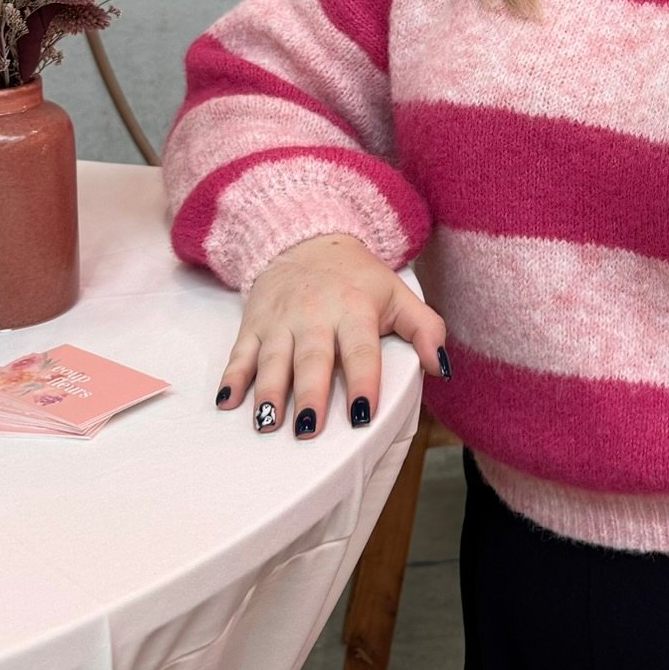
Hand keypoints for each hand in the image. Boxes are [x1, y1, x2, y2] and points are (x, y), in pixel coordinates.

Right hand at [213, 232, 448, 437]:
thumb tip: (442, 368)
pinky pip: (240, 353)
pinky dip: (232, 377)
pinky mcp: (253, 324)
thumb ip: (426, 329)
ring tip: (267, 425)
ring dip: (268, 392)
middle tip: (308, 430)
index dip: (363, 382)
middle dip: (309, 394)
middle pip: (312, 359)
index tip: (363, 416)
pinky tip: (226, 403)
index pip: (361, 350)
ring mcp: (280, 320)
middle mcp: (315, 315)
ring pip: (272, 360)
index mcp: (354, 309)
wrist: (307, 240)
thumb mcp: (397, 295)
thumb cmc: (358, 280)